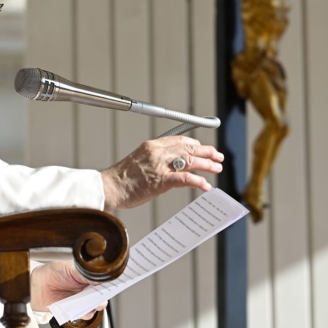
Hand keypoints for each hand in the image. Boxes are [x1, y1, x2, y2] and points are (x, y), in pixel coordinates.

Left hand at [30, 261, 105, 319]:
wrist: (37, 285)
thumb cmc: (53, 272)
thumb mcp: (71, 268)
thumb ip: (86, 274)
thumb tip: (100, 277)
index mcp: (88, 276)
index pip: (103, 281)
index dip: (109, 284)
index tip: (112, 286)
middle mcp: (86, 289)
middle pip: (101, 295)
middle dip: (103, 297)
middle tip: (101, 297)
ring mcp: (81, 300)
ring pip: (95, 306)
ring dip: (95, 306)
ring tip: (91, 304)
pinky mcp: (74, 310)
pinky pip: (85, 314)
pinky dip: (85, 313)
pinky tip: (81, 309)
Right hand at [101, 135, 223, 209]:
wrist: (109, 187)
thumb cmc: (122, 178)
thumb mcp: (139, 160)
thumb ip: (155, 159)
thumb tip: (169, 165)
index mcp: (152, 146)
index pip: (179, 140)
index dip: (195, 143)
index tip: (202, 148)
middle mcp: (158, 152)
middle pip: (188, 148)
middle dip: (206, 152)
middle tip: (218, 156)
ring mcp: (160, 166)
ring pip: (190, 160)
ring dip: (207, 164)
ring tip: (217, 168)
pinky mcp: (161, 181)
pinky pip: (185, 179)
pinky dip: (198, 181)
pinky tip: (205, 185)